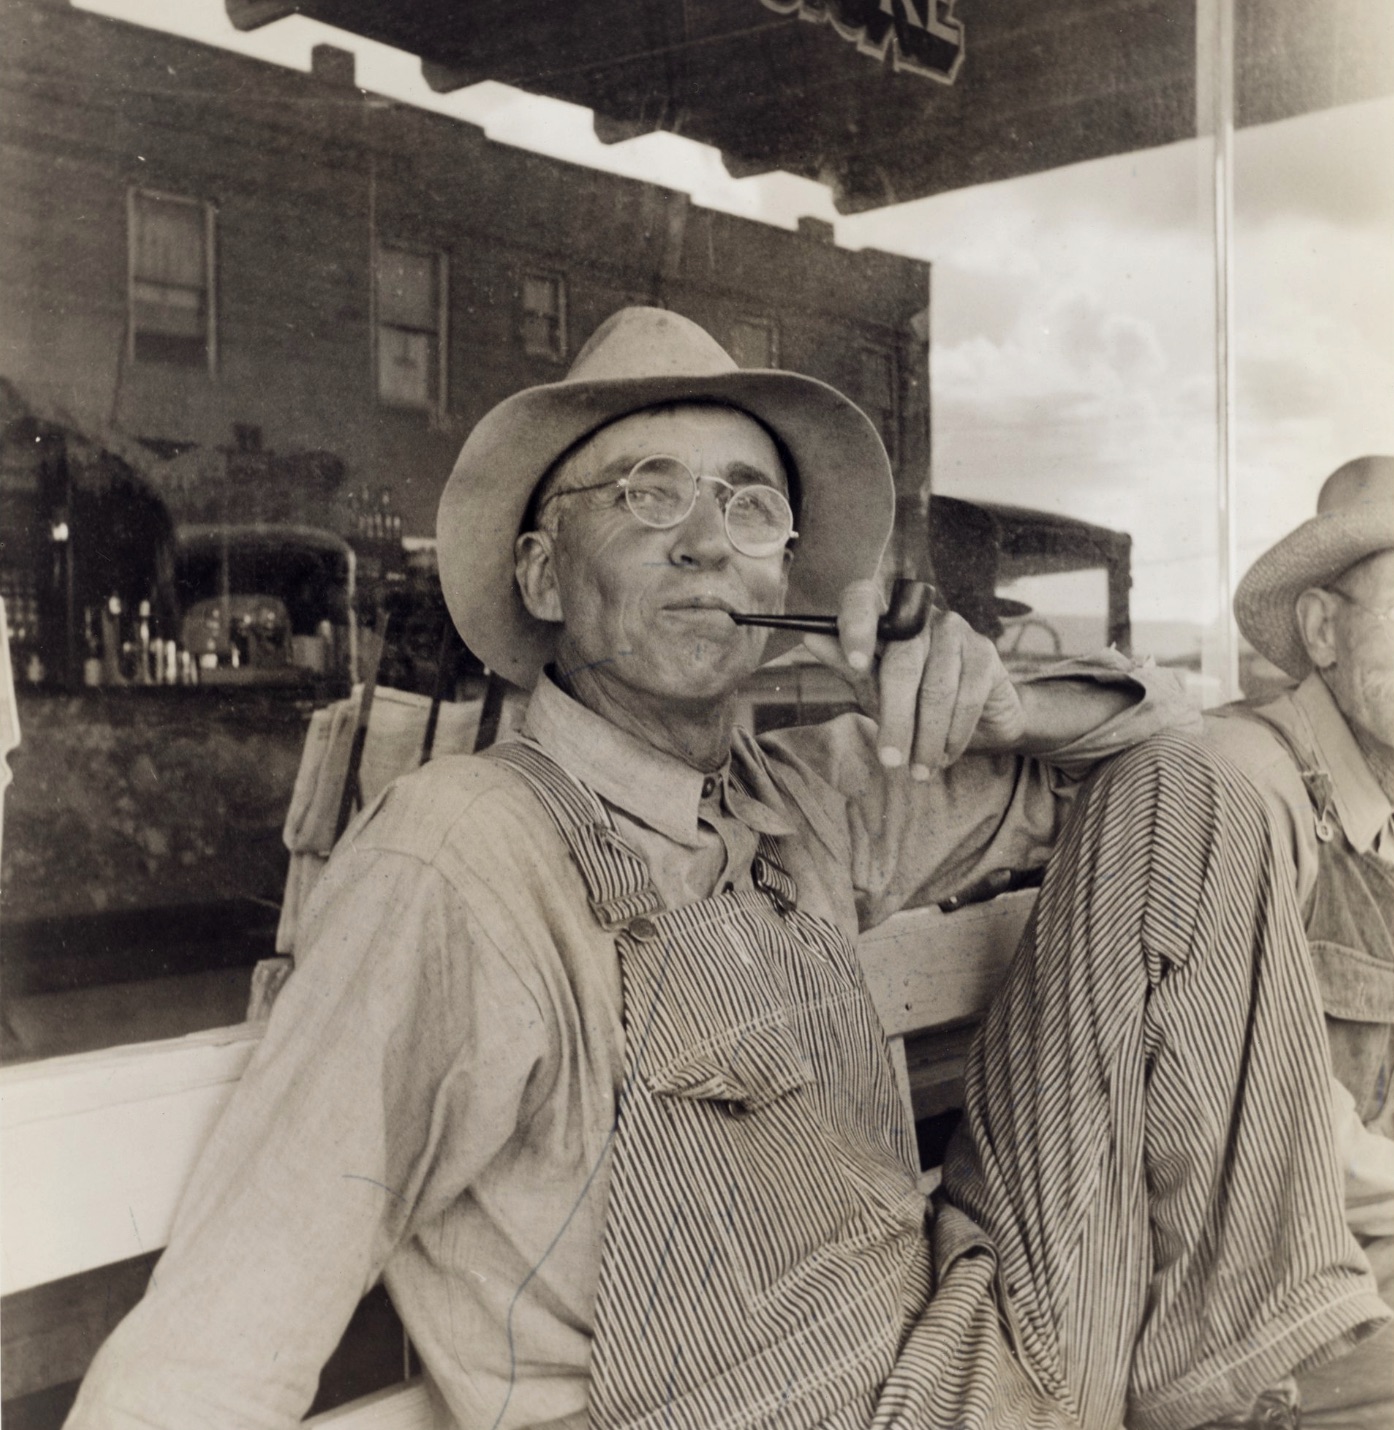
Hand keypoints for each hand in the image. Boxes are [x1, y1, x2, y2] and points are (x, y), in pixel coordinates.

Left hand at [803, 578, 1026, 775]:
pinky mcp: (983, 652)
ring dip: (927, 737)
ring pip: (936, 688)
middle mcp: (918, 615)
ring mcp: (954, 630)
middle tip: (890, 761)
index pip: (862, 599)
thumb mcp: (874, 689)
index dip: (857, 626)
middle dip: (896, 720)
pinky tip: (945, 756)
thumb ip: (848, 667)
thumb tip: (809, 638)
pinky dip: (954, 733)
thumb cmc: (912, 701)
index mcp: (882, 618)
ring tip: (919, 770)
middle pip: (901, 664)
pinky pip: (966, 697)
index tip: (855, 661)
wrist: (975, 719)